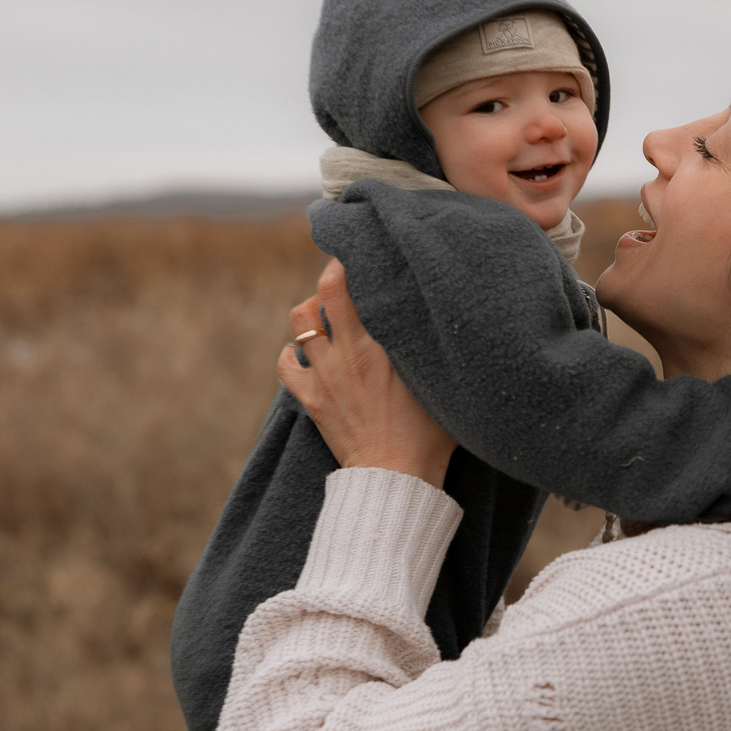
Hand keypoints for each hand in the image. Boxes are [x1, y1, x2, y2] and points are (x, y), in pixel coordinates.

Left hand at [277, 260, 456, 488]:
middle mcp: (346, 354)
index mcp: (377, 346)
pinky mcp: (312, 400)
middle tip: (342, 276)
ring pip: (300, 324)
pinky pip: (285, 365)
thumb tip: (445, 321)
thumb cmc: (429, 435)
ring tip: (325, 314)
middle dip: (328, 278)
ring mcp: (324, 376)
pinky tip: (302, 351)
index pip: (348, 288)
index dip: (348, 264)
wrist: (396, 477)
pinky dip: (289, 353)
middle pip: (321, 296)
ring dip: (310, 313)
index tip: (358, 254)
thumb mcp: (440, 384)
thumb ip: (435, 349)